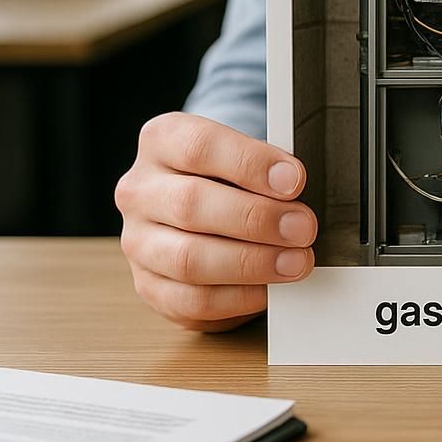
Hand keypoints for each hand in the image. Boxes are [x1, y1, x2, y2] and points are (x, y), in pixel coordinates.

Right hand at [115, 112, 317, 331]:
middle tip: (303, 228)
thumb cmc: (234, 178)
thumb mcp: (247, 156)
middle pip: (191, 204)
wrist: (206, 211)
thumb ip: (268, 167)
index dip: (251, 164)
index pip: (200, 147)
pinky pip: (191, 299)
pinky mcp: (149, 286)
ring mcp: (137, 242)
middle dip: (257, 219)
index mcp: (162, 141)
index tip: (295, 181)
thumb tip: (296, 186)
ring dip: (251, 263)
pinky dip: (238, 297)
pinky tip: (270, 288)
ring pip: (188, 258)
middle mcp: (140, 190)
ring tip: (296, 261)